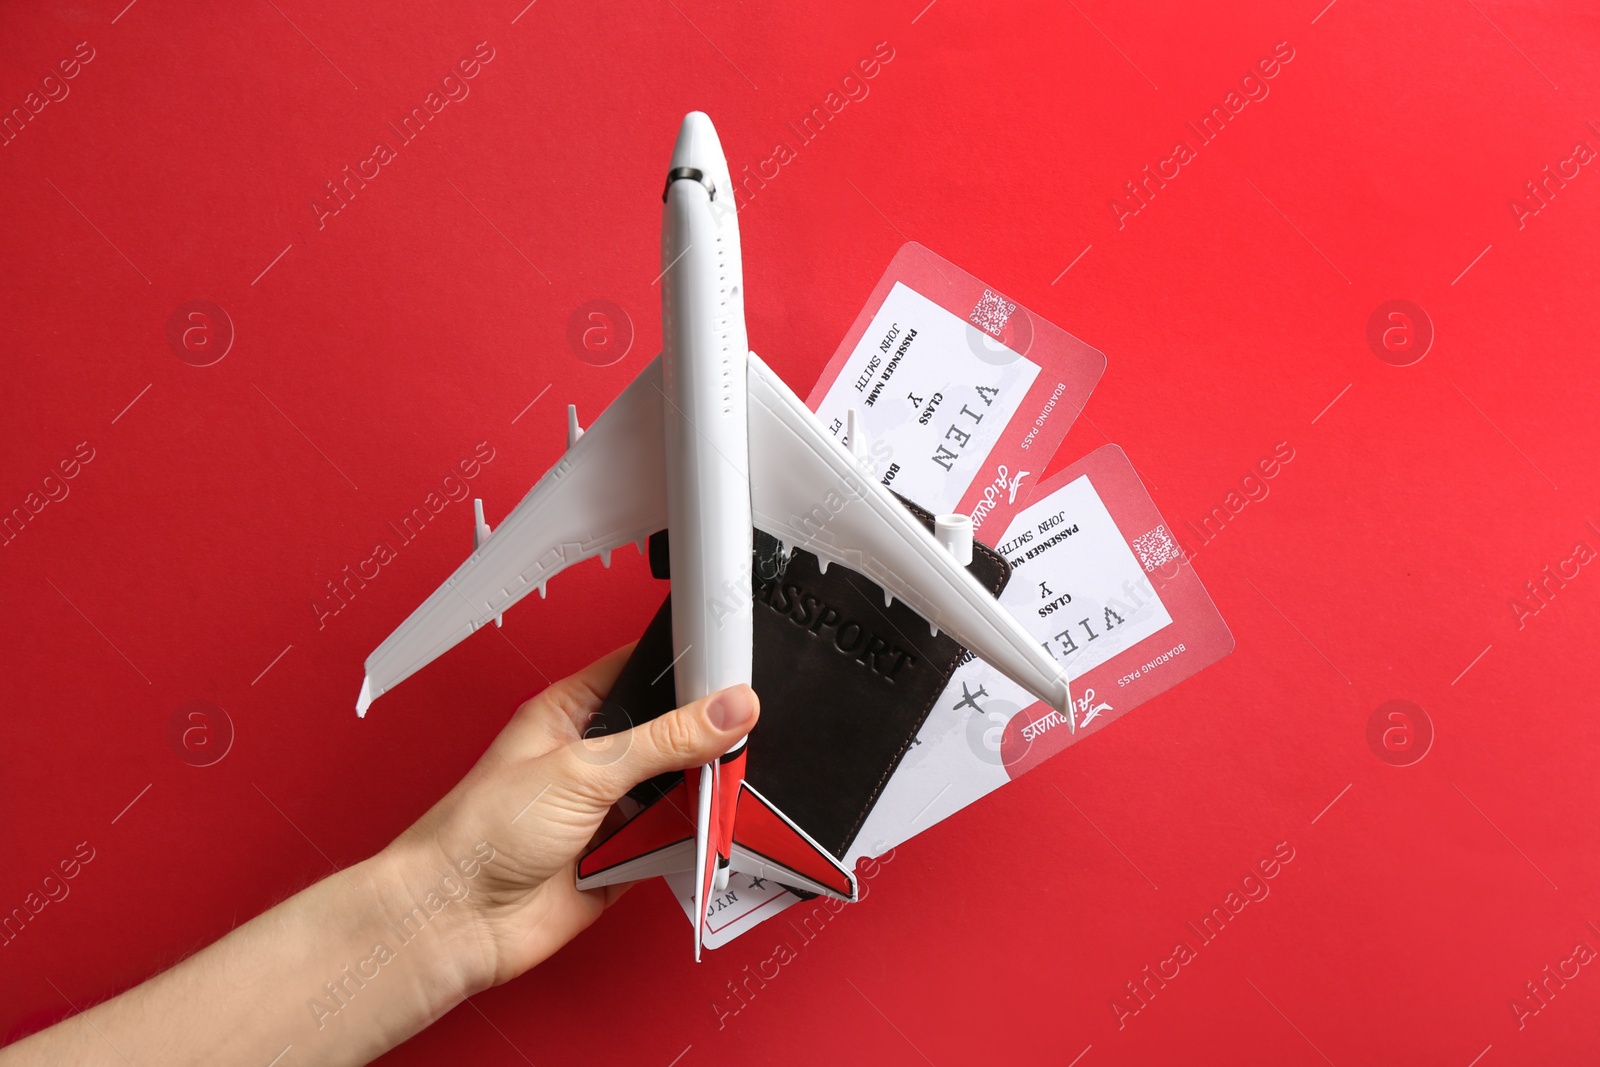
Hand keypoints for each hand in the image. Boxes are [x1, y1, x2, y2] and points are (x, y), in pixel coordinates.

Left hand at [386, 643, 760, 991]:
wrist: (454, 922)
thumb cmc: (478, 833)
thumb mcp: (583, 770)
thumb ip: (664, 740)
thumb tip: (728, 709)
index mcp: (571, 714)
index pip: (640, 671)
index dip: (684, 667)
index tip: (732, 670)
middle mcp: (591, 760)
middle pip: (669, 736)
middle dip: (702, 742)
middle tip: (738, 741)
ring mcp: (607, 810)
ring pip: (677, 792)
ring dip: (698, 796)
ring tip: (722, 792)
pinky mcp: (620, 858)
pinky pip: (673, 844)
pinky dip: (690, 844)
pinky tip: (703, 838)